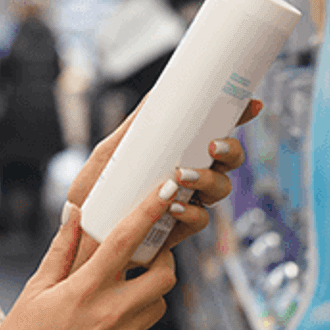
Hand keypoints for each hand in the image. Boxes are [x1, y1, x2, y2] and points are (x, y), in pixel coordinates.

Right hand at [0, 182, 178, 329]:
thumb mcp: (35, 289)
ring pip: (158, 303)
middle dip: (164, 258)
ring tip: (121, 289)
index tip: (167, 188)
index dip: (150, 210)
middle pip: (165, 275)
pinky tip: (106, 322)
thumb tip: (75, 212)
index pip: (127, 240)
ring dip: (149, 290)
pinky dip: (134, 318)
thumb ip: (62, 250)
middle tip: (148, 253)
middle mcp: (111, 313)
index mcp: (85, 289)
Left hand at [65, 96, 262, 271]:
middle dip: (230, 151)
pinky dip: (192, 212)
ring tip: (182, 175)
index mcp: (178, 153)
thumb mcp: (110, 153)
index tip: (251, 104)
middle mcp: (189, 177)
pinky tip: (174, 206)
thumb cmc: (93, 191)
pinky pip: (200, 220)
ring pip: (220, 189)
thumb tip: (155, 94)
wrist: (79, 234)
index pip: (214, 132)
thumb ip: (133, 127)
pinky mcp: (178, 230)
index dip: (238, 118)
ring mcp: (187, 202)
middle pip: (228, 161)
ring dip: (209, 179)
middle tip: (211, 146)